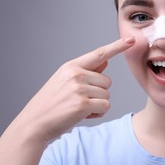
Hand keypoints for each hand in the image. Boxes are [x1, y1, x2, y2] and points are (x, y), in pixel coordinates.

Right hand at [17, 37, 134, 142]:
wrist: (33, 124)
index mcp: (71, 66)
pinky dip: (97, 113)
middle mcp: (75, 74)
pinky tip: (82, 115)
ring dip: (97, 105)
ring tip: (78, 108)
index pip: (100, 53)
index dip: (117, 46)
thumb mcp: (65, 82)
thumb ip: (86, 72)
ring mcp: (79, 88)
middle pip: (107, 81)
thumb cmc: (50, 104)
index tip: (131, 40)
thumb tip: (105, 61)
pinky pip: (105, 106)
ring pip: (107, 95)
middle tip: (79, 101)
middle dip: (98, 94)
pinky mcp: (82, 104)